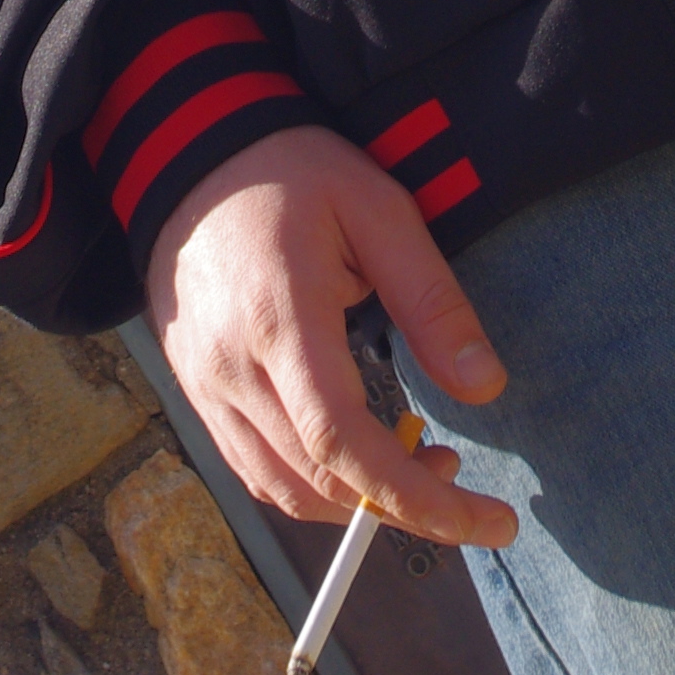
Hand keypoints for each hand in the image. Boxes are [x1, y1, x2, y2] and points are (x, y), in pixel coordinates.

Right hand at [144, 123, 516, 545]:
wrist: (189, 152)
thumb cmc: (290, 171)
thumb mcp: (377, 209)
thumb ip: (431, 300)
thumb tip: (485, 387)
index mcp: (279, 318)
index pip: (342, 442)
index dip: (413, 496)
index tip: (482, 521)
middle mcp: (231, 368)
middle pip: (317, 480)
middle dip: (400, 503)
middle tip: (459, 478)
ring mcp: (205, 386)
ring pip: (284, 489)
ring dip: (356, 502)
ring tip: (416, 465)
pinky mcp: (197, 391)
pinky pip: (254, 470)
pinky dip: (312, 486)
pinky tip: (355, 459)